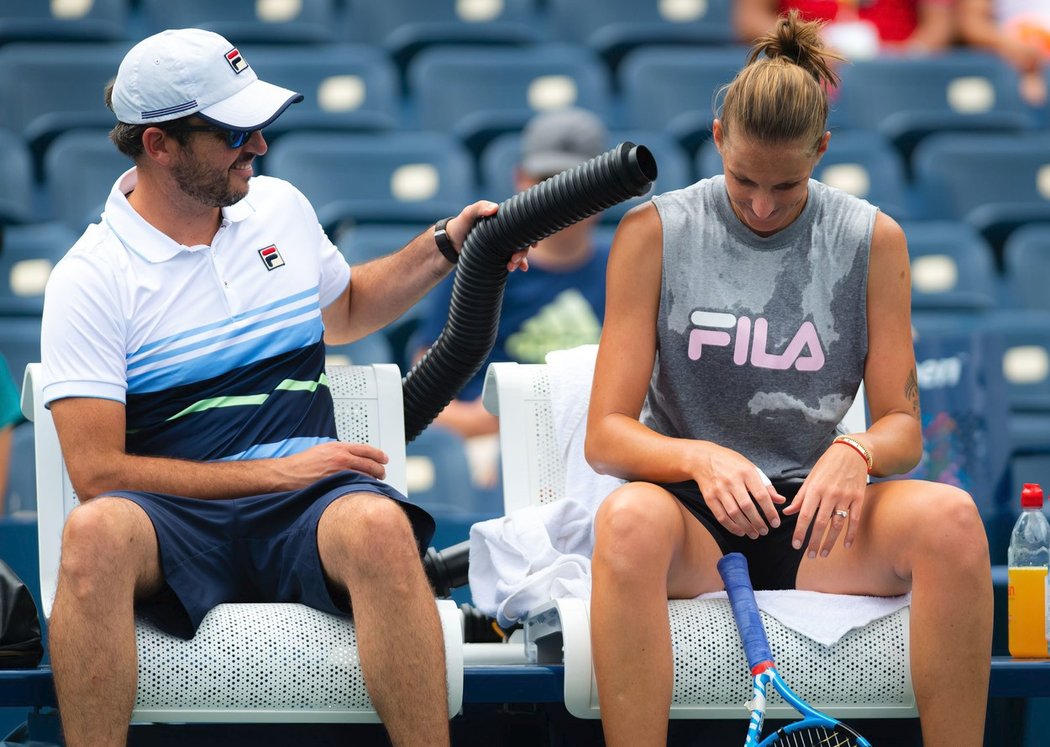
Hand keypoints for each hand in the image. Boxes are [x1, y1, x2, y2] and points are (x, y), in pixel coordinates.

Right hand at [280, 441, 388, 487]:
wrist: (288, 473)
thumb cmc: (303, 463)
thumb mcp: (323, 450)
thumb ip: (339, 452)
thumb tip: (352, 457)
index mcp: (339, 447)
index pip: (366, 449)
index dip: (378, 454)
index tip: (384, 458)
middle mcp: (341, 458)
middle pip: (370, 463)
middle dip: (380, 469)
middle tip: (383, 473)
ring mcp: (339, 472)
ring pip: (365, 476)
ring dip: (373, 480)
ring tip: (375, 483)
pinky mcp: (336, 484)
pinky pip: (355, 486)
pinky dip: (362, 487)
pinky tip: (364, 490)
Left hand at [447, 200, 529, 271]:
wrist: (449, 243)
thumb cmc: (460, 225)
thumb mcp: (468, 213)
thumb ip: (480, 208)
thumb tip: (495, 208)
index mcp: (502, 219)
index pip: (522, 224)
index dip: (531, 233)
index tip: (533, 244)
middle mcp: (505, 231)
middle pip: (522, 240)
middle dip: (522, 252)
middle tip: (514, 260)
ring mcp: (502, 244)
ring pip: (518, 251)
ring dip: (519, 259)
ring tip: (511, 267)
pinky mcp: (497, 254)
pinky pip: (511, 258)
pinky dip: (517, 264)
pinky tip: (519, 269)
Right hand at [691, 443, 785, 538]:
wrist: (703, 458)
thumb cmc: (731, 463)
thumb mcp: (751, 468)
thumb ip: (766, 485)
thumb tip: (781, 500)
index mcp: (746, 472)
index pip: (761, 495)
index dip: (770, 512)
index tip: (776, 523)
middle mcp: (732, 481)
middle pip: (747, 507)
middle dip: (758, 522)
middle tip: (765, 531)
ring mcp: (719, 489)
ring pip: (734, 513)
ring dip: (746, 527)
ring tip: (754, 534)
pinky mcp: (709, 497)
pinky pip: (721, 516)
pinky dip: (731, 527)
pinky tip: (740, 531)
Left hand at [782, 441, 868, 557]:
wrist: (852, 452)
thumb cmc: (827, 465)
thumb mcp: (810, 478)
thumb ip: (800, 497)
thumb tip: (787, 511)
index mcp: (814, 489)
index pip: (805, 515)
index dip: (799, 532)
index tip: (795, 545)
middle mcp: (829, 494)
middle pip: (820, 524)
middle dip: (814, 542)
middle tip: (810, 556)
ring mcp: (845, 497)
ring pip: (837, 525)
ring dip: (830, 541)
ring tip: (824, 553)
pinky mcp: (858, 498)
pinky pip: (854, 519)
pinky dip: (850, 534)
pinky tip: (846, 545)